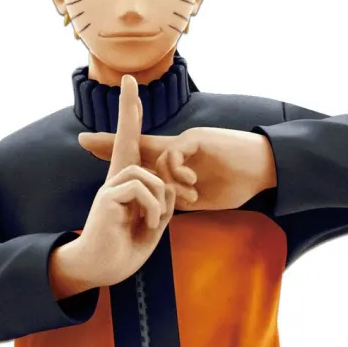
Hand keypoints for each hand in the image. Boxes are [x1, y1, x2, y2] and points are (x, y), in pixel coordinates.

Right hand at [66, 75, 176, 288]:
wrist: (100, 272)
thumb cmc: (124, 249)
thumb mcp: (152, 224)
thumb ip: (160, 202)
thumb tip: (165, 185)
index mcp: (128, 184)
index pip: (133, 147)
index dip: (133, 122)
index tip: (134, 97)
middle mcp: (115, 180)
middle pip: (125, 139)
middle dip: (127, 109)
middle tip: (129, 80)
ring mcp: (108, 188)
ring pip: (143, 173)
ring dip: (158, 200)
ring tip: (153, 224)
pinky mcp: (106, 198)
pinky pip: (138, 189)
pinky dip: (151, 208)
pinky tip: (147, 225)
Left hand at [78, 126, 276, 211]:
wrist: (264, 168)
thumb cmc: (237, 182)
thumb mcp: (201, 196)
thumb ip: (178, 198)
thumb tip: (160, 208)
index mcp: (176, 161)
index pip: (142, 155)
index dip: (119, 153)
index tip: (91, 150)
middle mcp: (177, 147)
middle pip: (138, 144)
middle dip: (111, 143)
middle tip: (83, 141)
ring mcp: (186, 141)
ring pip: (158, 156)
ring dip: (165, 181)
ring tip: (186, 197)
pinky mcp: (197, 139)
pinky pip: (175, 155)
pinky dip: (179, 174)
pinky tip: (192, 187)